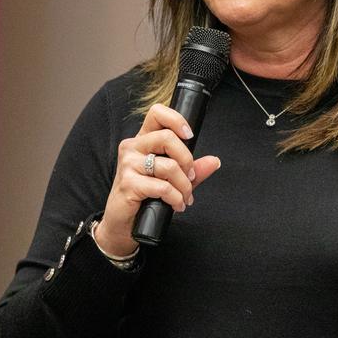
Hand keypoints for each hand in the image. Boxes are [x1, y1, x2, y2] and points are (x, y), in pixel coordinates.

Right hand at [94, 103, 221, 256]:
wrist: (123, 224)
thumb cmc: (145, 198)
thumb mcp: (173, 180)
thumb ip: (192, 169)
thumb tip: (215, 161)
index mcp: (142, 140)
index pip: (157, 113)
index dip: (176, 119)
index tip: (189, 136)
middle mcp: (132, 147)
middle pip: (167, 137)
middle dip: (187, 159)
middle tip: (190, 176)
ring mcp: (128, 165)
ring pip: (168, 166)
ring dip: (184, 185)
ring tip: (184, 197)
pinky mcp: (128, 184)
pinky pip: (162, 187)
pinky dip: (176, 198)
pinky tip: (177, 205)